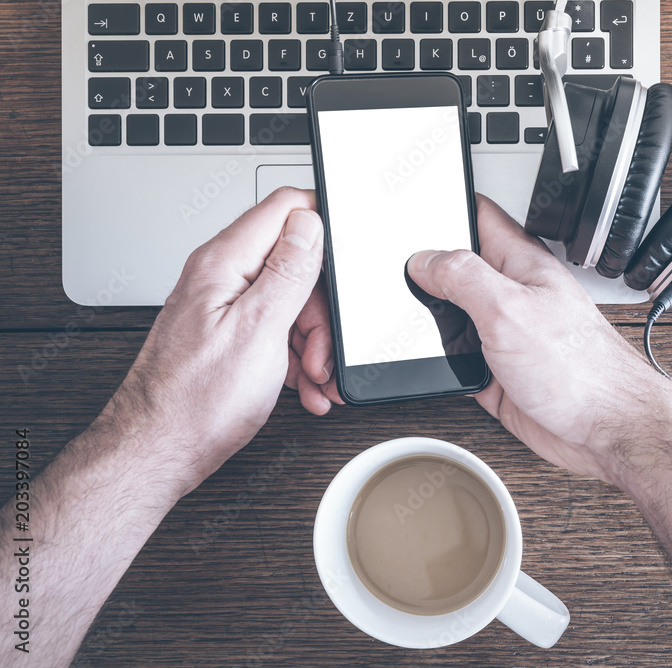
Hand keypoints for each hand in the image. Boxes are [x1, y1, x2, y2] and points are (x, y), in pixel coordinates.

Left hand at [113, 187, 325, 491]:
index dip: (322, 228)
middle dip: (321, 308)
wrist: (160, 450)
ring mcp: (225, 306)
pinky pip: (276, 331)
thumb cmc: (196, 401)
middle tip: (321, 347)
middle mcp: (221, 277)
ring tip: (314, 378)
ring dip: (313, 341)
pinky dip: (296, 358)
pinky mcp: (229, 335)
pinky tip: (303, 385)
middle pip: (295, 263)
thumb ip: (288, 271)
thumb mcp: (259, 330)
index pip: (285, 208)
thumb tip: (310, 222)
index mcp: (225, 263)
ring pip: (290, 302)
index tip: (343, 270)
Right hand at [405, 196, 668, 485]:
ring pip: (456, 314)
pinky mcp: (499, 372)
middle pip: (459, 267)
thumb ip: (463, 278)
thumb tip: (424, 260)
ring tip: (411, 316)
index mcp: (521, 264)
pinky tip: (434, 360)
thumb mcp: (509, 309)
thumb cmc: (582, 371)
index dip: (446, 206)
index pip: (479, 217)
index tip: (415, 206)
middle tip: (400, 270)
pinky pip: (460, 357)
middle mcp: (513, 295)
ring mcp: (506, 334)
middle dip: (428, 268)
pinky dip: (444, 360)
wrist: (607, 430)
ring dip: (435, 318)